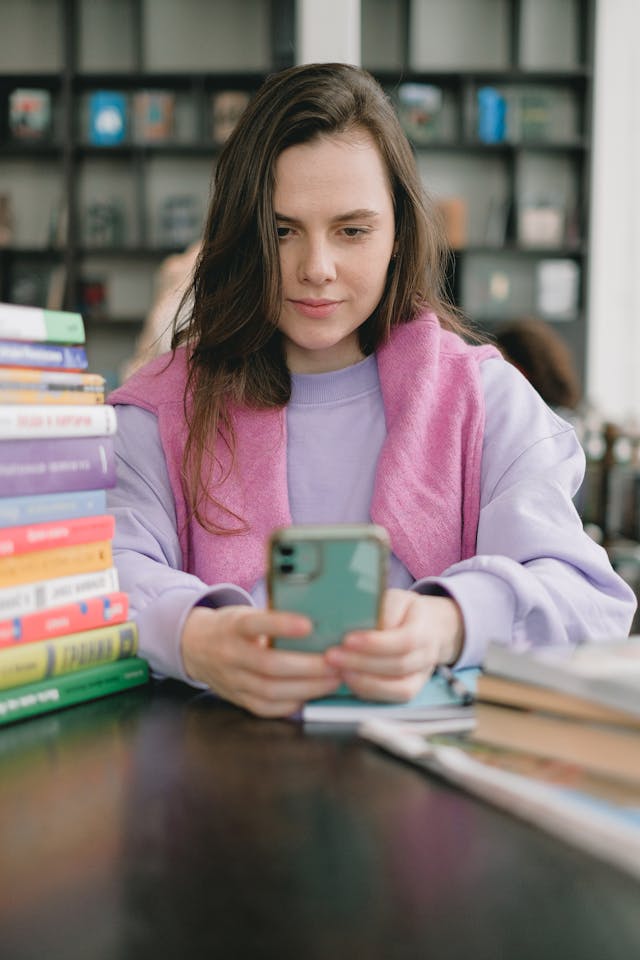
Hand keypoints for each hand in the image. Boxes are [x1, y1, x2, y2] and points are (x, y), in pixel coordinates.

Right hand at [181, 605, 342, 717]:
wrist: (195, 647)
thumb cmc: (232, 626)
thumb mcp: (245, 612)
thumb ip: (272, 616)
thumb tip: (315, 612)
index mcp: (232, 627)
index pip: (255, 624)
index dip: (281, 625)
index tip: (309, 624)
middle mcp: (229, 654)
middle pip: (269, 665)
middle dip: (308, 666)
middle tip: (336, 662)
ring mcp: (232, 680)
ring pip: (270, 690)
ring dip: (307, 687)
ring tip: (333, 680)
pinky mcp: (237, 699)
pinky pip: (265, 708)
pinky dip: (291, 704)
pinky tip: (311, 695)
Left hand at [323, 588, 463, 701]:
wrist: (427, 625)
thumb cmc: (404, 610)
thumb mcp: (395, 599)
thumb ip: (382, 609)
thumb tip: (356, 621)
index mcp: (424, 628)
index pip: (405, 640)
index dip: (376, 644)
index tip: (348, 640)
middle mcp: (427, 654)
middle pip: (399, 666)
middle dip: (362, 663)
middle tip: (333, 657)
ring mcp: (422, 675)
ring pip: (399, 688)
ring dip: (365, 681)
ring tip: (339, 670)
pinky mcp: (413, 688)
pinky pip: (394, 698)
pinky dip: (370, 691)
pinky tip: (350, 681)